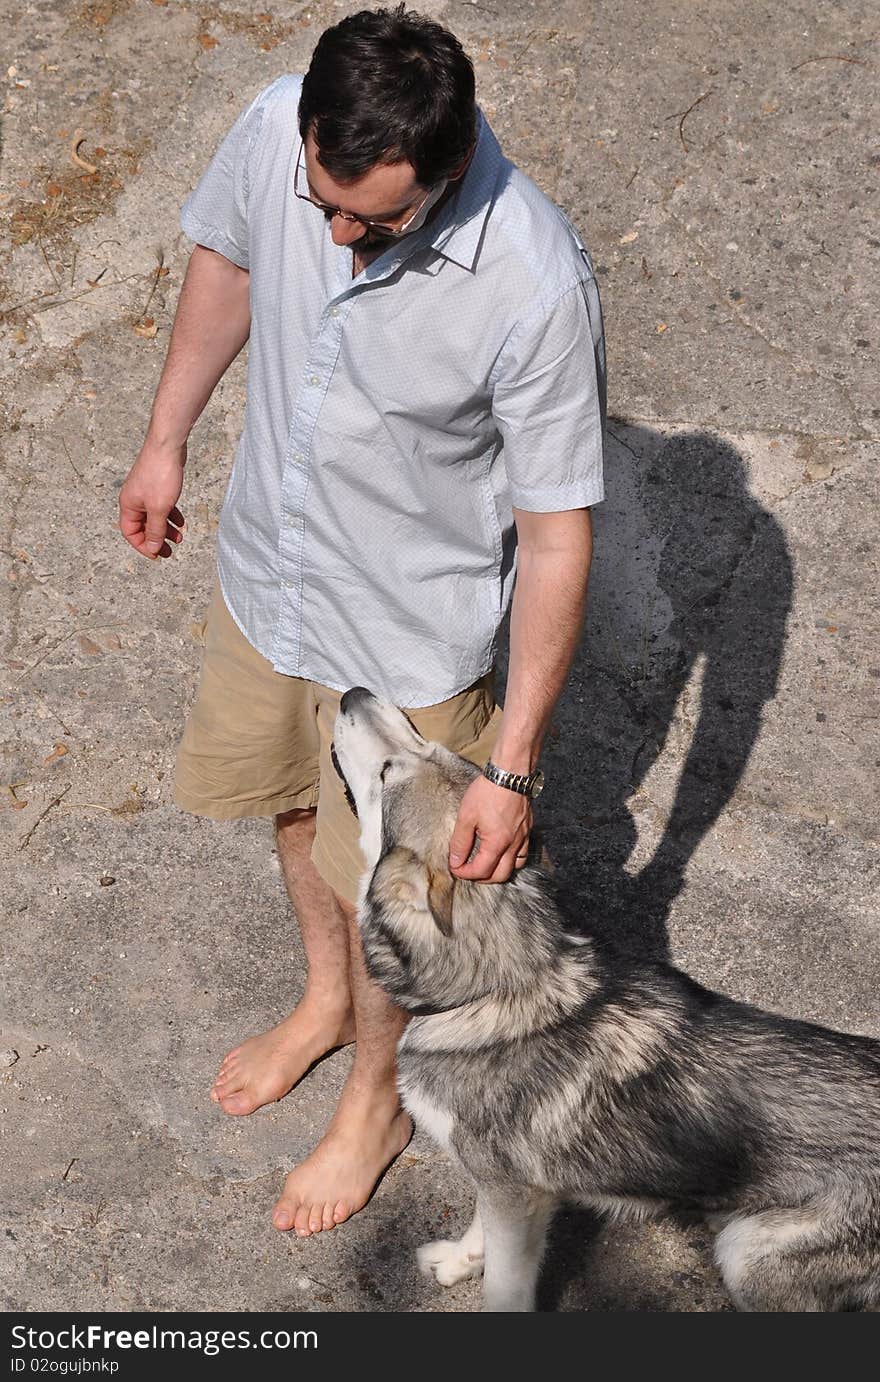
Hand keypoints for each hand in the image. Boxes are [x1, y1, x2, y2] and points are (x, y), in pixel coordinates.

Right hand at [118, 439, 186, 559]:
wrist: (168, 446)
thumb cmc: (160, 473)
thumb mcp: (159, 509)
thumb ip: (155, 530)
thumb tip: (153, 548)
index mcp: (128, 505)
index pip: (130, 533)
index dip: (143, 546)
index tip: (158, 555)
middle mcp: (133, 499)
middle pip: (142, 527)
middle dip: (156, 540)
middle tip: (170, 551)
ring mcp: (145, 492)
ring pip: (154, 517)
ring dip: (166, 529)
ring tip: (180, 537)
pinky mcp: (156, 486)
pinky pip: (161, 507)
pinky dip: (170, 515)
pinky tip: (180, 521)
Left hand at [448, 774, 532, 883]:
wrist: (510, 773)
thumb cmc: (487, 792)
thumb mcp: (466, 816)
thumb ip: (460, 842)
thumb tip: (455, 861)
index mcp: (497, 843)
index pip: (481, 871)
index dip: (465, 873)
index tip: (455, 868)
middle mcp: (513, 844)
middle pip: (500, 875)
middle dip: (483, 878)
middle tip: (469, 872)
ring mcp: (523, 837)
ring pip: (515, 866)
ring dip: (499, 871)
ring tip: (486, 865)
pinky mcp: (527, 828)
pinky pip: (523, 853)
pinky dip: (512, 859)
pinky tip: (502, 851)